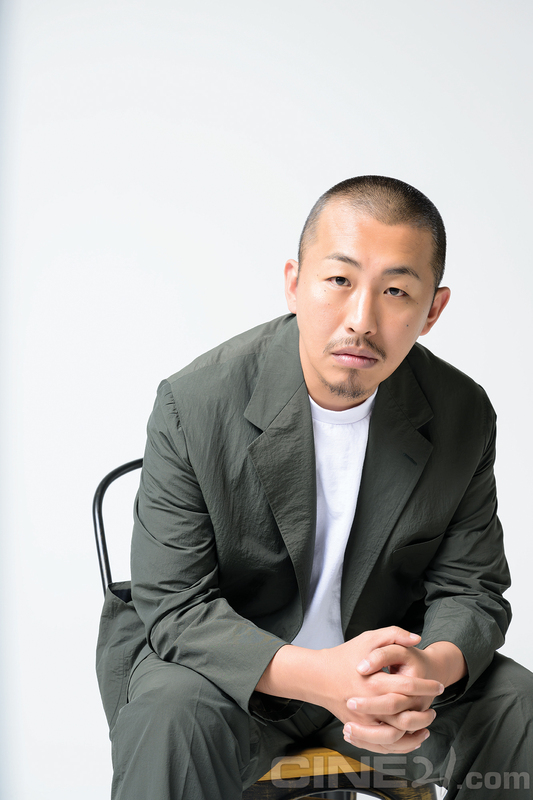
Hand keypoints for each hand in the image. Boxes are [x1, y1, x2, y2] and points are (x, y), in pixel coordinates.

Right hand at [318, 629, 442, 752]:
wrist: (318, 676)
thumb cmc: (345, 655)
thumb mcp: (368, 638)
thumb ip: (393, 634)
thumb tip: (417, 638)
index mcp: (372, 681)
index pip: (407, 687)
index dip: (427, 686)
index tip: (439, 685)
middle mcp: (367, 704)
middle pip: (404, 715)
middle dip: (425, 712)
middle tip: (434, 708)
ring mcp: (362, 720)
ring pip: (395, 736)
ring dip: (415, 731)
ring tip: (427, 722)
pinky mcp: (358, 729)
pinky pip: (382, 745)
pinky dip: (400, 745)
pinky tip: (412, 736)